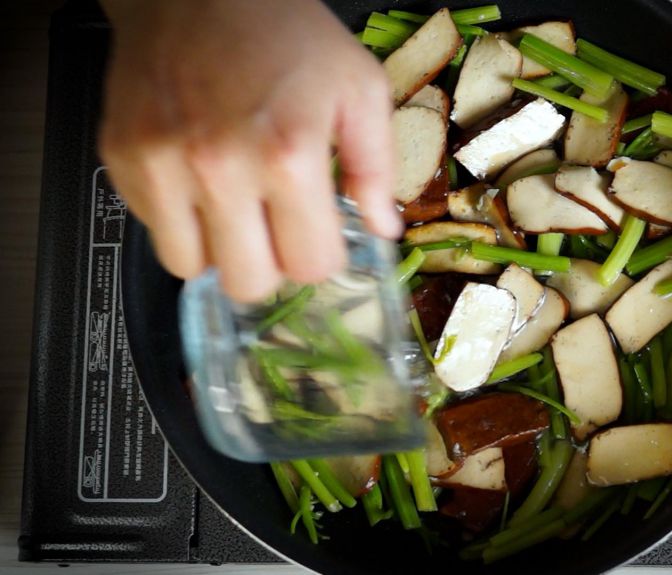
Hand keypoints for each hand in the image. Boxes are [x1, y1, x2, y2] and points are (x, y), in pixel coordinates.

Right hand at [99, 0, 402, 301]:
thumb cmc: (286, 33)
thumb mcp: (359, 89)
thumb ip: (377, 167)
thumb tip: (383, 229)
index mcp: (288, 156)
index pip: (309, 266)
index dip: (320, 255)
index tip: (319, 234)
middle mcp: (220, 169)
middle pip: (248, 283)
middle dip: (271, 264)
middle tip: (276, 230)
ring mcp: (163, 165)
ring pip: (192, 268)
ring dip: (219, 249)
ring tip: (235, 207)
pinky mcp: (123, 158)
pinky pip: (153, 228)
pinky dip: (179, 218)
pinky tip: (200, 179)